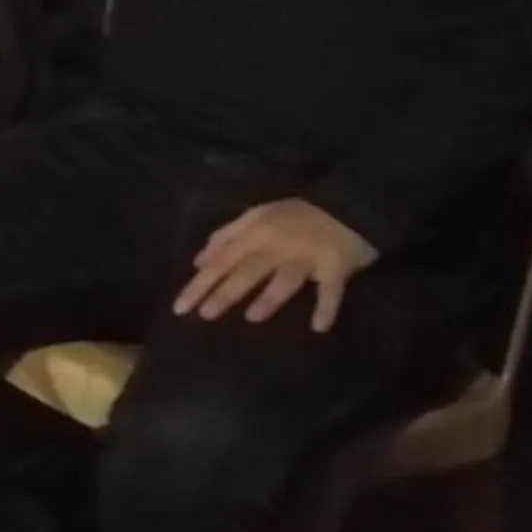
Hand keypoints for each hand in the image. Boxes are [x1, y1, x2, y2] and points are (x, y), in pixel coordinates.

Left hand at [175, 198, 377, 330]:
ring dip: (270, 296)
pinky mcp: (336, 267)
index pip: (222, 260)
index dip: (200, 283)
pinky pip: (331, 290)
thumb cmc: (298, 214)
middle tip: (205, 315)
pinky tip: (319, 327)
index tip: (180, 308)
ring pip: (285, 278)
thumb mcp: (258, 215)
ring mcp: (307, 256)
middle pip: (247, 270)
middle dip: (225, 292)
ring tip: (252, 317)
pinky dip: (327, 307)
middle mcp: (278, 244)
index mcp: (256, 230)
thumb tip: (199, 261)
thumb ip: (228, 236)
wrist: (350, 204)